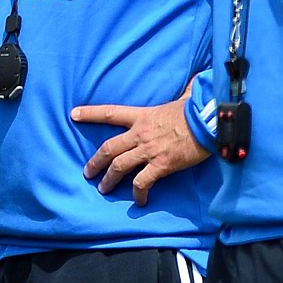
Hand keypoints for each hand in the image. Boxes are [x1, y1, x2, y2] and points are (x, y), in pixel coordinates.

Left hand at [71, 96, 208, 205]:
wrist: (209, 123)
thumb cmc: (197, 110)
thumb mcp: (183, 98)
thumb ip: (182, 92)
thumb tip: (194, 81)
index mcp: (142, 115)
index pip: (109, 113)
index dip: (90, 113)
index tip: (73, 114)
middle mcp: (140, 133)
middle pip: (109, 148)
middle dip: (95, 162)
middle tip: (87, 173)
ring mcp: (149, 150)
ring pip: (119, 167)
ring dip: (109, 179)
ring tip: (103, 189)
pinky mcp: (161, 165)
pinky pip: (142, 182)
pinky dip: (138, 193)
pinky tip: (139, 201)